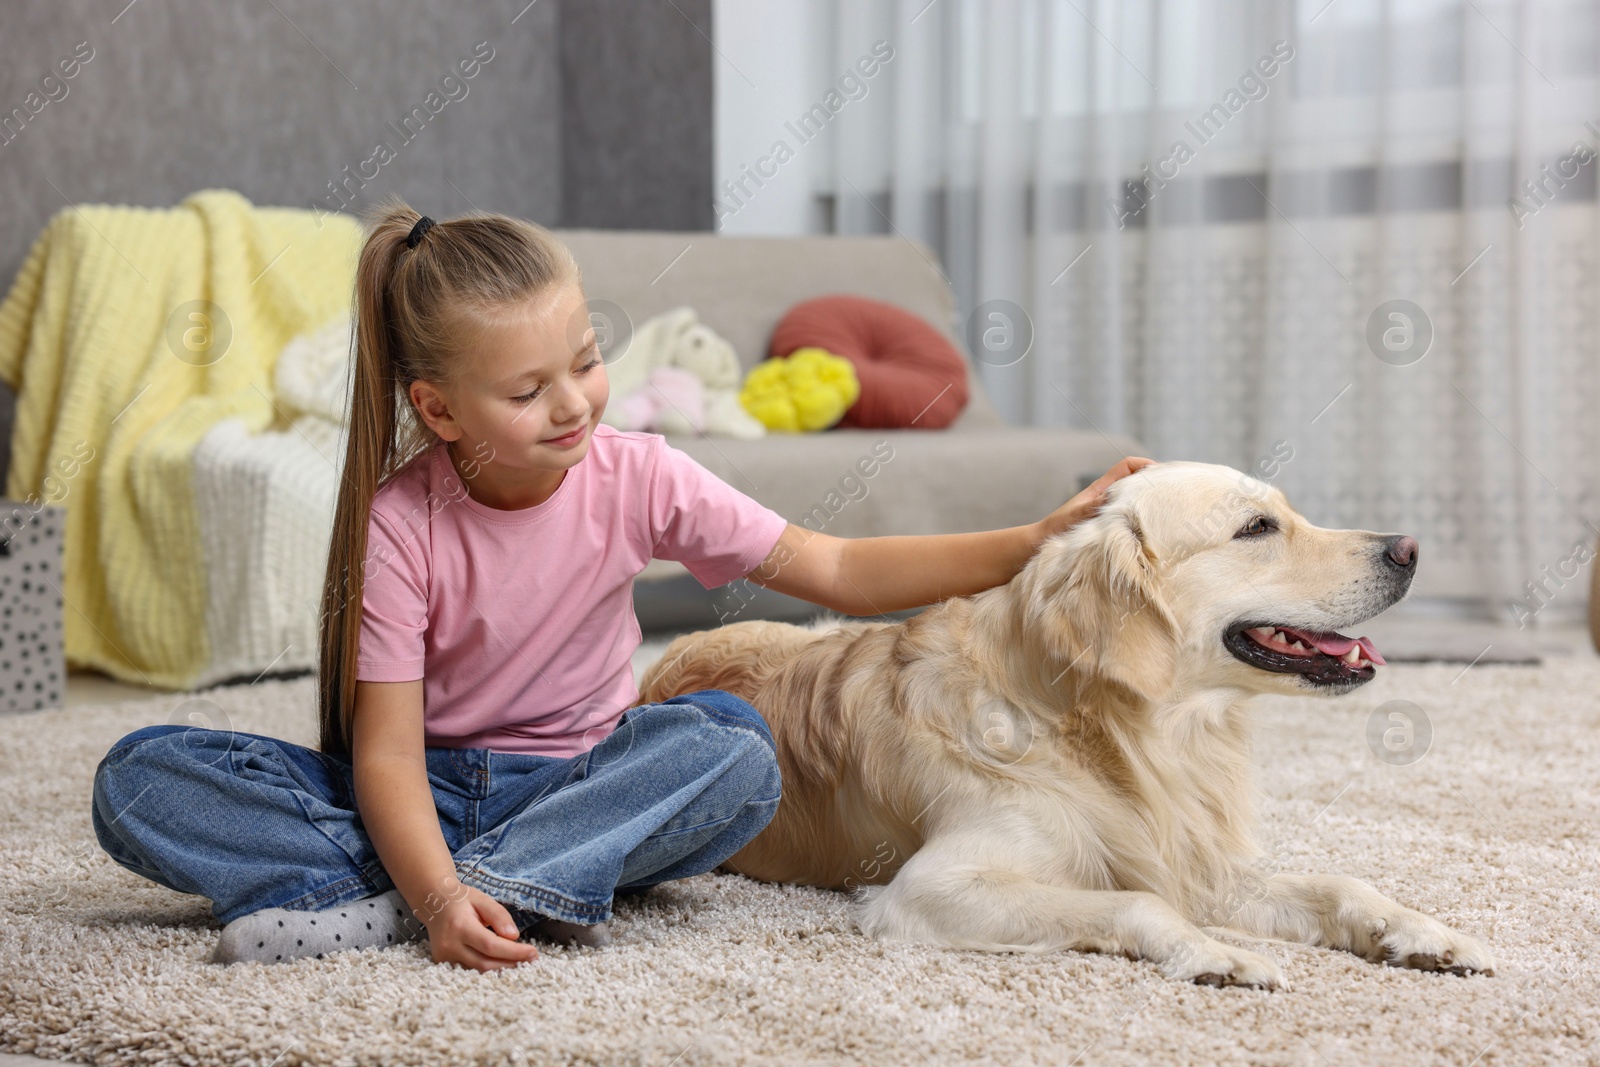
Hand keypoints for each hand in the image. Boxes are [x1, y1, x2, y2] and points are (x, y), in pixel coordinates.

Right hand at [423, 885, 541, 971]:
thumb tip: (514, 937)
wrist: (433, 901)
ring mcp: (443, 956)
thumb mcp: (483, 899)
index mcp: (460, 926)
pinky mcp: (442, 962)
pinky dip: (487, 968)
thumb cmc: (461, 899)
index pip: (491, 946)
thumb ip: (499, 916)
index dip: (514, 952)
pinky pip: (469, 970)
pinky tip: (502, 963)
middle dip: (510, 963)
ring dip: (501, 969)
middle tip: (531, 960)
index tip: (533, 952)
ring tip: (520, 962)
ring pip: (477, 970)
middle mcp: (449, 944)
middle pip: (484, 963)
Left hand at [1036, 456, 1155, 541]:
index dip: (1146, 464)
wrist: (1040, 546)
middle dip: (1154, 482)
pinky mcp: (1109, 528)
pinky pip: (1131, 520)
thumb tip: (1118, 499)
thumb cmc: (1057, 529)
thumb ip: (1096, 505)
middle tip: (1174, 493)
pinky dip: (1142, 521)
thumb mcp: (1078, 514)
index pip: (1128, 466)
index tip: (1163, 474)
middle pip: (1136, 481)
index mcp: (1102, 488)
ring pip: (1135, 501)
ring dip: (1149, 502)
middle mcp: (1107, 498)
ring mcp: (1109, 512)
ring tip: (1167, 511)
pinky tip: (1152, 532)